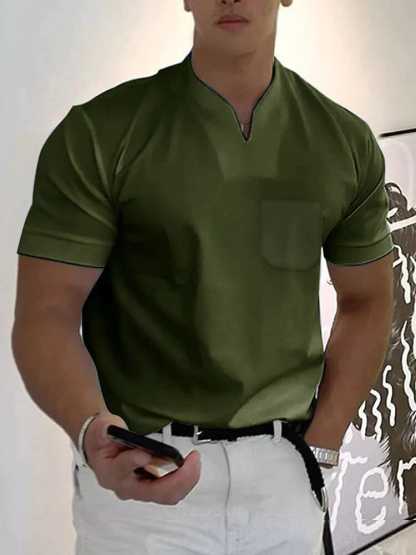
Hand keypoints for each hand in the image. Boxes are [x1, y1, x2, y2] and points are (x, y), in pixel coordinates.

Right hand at [83, 413, 201, 504]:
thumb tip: (110, 429)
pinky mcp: (150, 488)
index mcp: (110, 472)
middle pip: (154, 492)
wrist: (102, 449)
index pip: (121, 470)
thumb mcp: (101, 429)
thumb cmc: (102, 439)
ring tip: (195, 461)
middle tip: (192, 459)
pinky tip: (191, 466)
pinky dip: (184, 480)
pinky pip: (171, 491)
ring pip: (166, 495)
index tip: (144, 453)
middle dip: (178, 478)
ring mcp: (139, 491)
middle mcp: (126, 487)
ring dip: (185, 480)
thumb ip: (105, 430)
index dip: (133, 462)